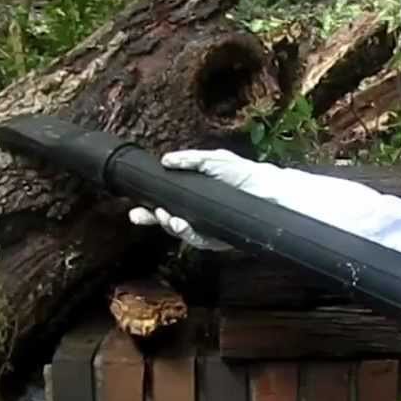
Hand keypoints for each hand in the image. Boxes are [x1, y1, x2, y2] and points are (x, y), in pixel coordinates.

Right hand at [128, 149, 267, 250]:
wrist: (266, 189)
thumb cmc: (240, 173)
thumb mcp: (213, 160)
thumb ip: (190, 160)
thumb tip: (166, 160)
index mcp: (190, 196)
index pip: (164, 204)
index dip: (148, 210)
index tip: (134, 211)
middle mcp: (195, 214)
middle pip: (167, 221)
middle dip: (153, 220)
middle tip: (145, 215)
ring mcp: (205, 228)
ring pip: (180, 232)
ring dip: (170, 226)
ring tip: (168, 217)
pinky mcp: (218, 239)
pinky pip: (199, 241)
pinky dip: (188, 234)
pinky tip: (183, 225)